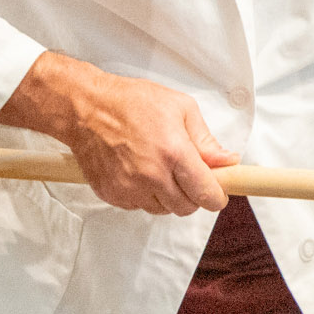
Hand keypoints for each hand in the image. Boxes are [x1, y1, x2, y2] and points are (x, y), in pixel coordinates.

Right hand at [0, 51, 236, 215]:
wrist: (85, 108)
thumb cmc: (131, 102)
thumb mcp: (181, 108)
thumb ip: (206, 140)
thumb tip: (227, 161)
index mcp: (174, 153)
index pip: (206, 194)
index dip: (217, 196)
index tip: (219, 192)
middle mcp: (152, 175)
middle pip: (186, 208)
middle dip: (193, 195)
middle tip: (188, 176)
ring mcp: (129, 188)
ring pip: (163, 210)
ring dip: (168, 197)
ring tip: (161, 170)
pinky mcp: (111, 194)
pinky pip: (139, 207)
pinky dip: (145, 196)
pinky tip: (140, 173)